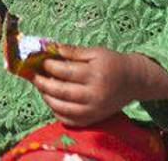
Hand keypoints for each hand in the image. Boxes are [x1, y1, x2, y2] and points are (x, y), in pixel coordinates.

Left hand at [27, 46, 167, 126]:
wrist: (134, 81)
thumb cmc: (112, 63)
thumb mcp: (95, 52)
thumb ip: (73, 51)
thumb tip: (51, 48)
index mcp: (95, 75)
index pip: (66, 72)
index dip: (50, 66)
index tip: (40, 61)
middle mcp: (95, 95)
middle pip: (62, 92)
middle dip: (43, 83)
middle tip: (34, 76)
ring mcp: (94, 110)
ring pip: (62, 108)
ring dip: (47, 98)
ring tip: (41, 87)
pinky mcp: (93, 119)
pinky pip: (69, 120)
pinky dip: (56, 112)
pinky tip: (52, 100)